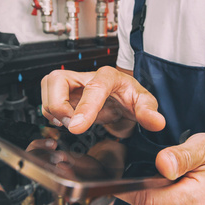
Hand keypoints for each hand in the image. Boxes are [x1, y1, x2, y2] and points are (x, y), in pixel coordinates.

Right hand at [41, 66, 164, 136]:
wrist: (125, 101)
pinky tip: (65, 121)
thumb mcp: (145, 103)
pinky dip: (51, 113)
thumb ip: (149, 112)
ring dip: (52, 109)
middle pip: (57, 79)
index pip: (93, 88)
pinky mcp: (65, 94)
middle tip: (72, 123)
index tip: (77, 127)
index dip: (84, 108)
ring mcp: (74, 84)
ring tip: (69, 123)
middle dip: (58, 104)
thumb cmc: (132, 98)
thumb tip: (156, 122)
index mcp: (109, 76)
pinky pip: (47, 99)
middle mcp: (87, 77)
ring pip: (48, 86)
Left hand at [115, 133, 204, 204]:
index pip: (148, 200)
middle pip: (149, 204)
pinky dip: (165, 200)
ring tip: (176, 178)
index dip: (129, 189)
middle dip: (148, 186)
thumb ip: (181, 155)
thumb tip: (161, 163)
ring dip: (157, 193)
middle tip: (163, 170)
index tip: (118, 179)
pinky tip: (178, 189)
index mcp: (198, 200)